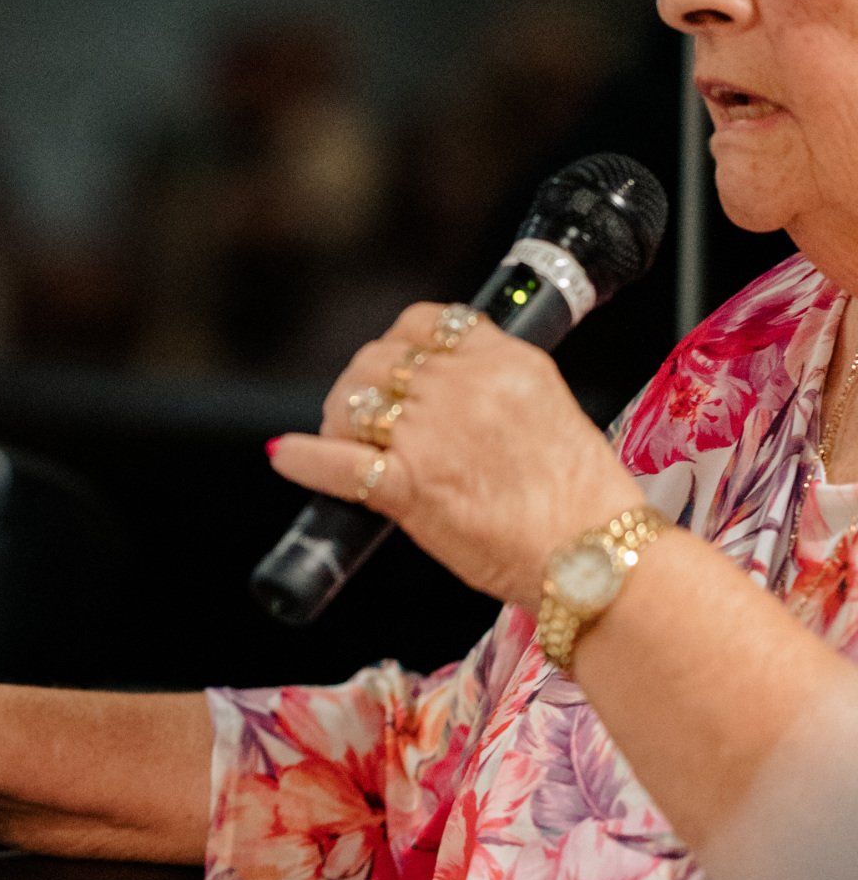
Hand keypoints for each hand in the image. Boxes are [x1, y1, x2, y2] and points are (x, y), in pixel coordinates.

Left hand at [268, 303, 645, 612]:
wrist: (593, 558)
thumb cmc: (581, 502)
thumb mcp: (551, 414)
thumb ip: (497, 393)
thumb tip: (447, 399)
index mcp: (506, 361)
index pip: (427, 322)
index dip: (398, 344)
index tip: (394, 367)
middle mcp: (464, 385)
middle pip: (379, 360)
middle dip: (362, 386)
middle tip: (361, 418)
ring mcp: (432, 433)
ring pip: (353, 403)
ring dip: (338, 421)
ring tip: (342, 443)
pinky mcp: (409, 485)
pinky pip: (337, 463)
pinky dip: (304, 461)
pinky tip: (287, 458)